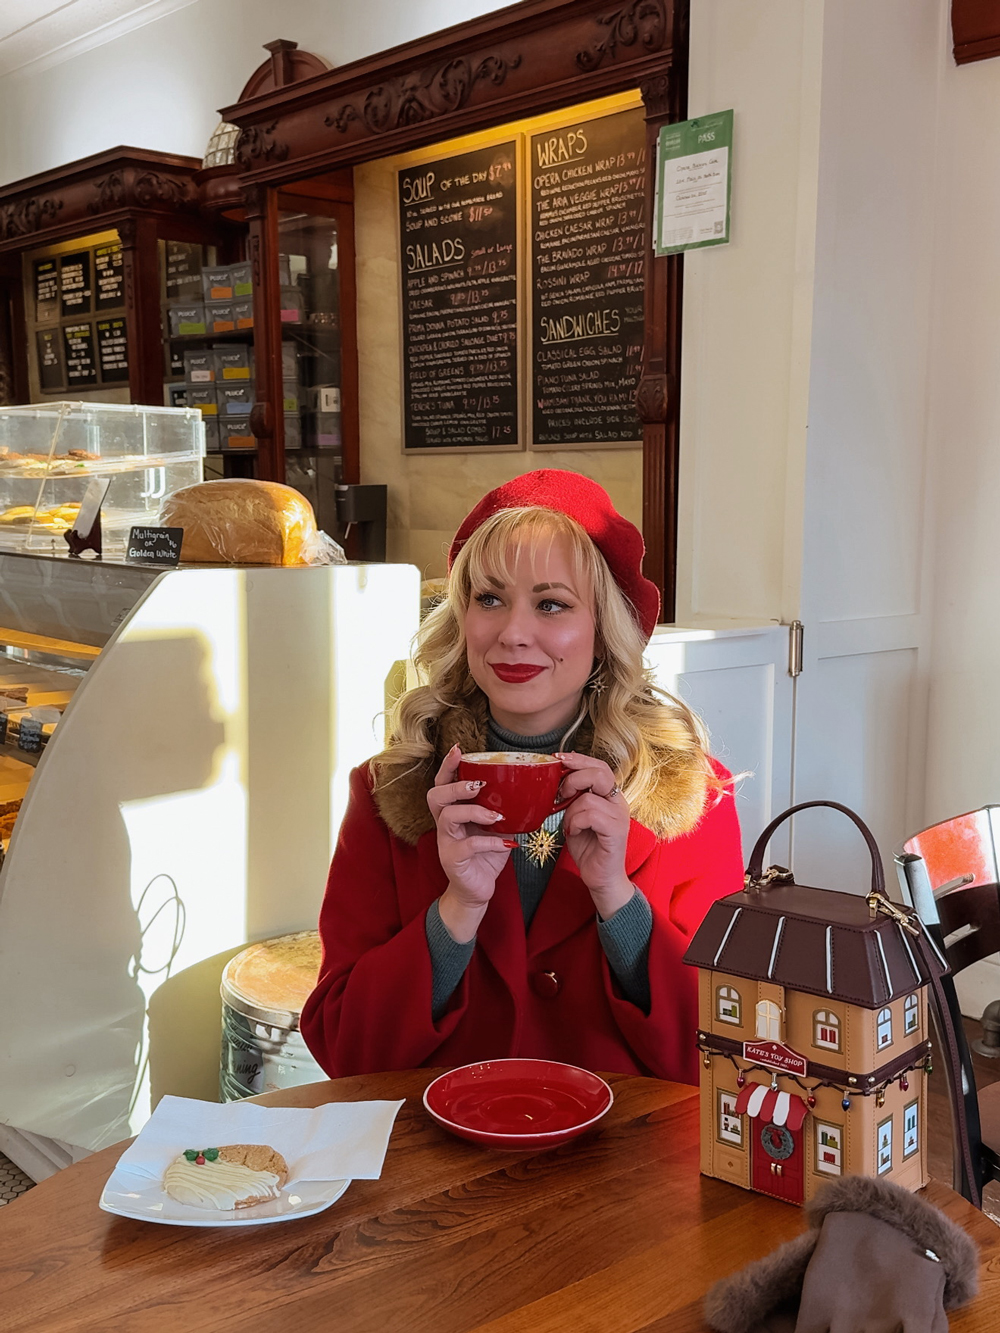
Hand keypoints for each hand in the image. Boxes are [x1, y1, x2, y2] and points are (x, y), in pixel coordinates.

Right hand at [427, 745, 513, 942]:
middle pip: (436, 795)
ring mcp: (446, 841)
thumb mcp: (494, 827)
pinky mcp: (452, 859)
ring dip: (474, 811)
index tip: (459, 750)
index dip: (448, 766)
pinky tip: (506, 844)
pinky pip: (467, 846)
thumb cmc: (486, 855)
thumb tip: (530, 788)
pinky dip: (489, 842)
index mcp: (453, 810)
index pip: (443, 782)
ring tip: (496, 816)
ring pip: (448, 816)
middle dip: (456, 785)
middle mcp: (444, 823)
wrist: (478, 890)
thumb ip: (502, 808)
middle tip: (478, 786)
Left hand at [555, 751, 632, 918]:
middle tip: (561, 792)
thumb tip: (557, 778)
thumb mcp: (575, 817)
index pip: (599, 766)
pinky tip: (574, 832)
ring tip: (570, 826)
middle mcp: (618, 802)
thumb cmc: (588, 848)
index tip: (558, 759)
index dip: (578, 759)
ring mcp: (619, 816)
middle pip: (600, 772)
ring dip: (570, 812)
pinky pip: (591, 815)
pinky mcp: (616, 831)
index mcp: (610, 796)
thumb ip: (573, 798)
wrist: (600, 878)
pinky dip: (576, 823)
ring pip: (588, 797)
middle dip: (574, 778)